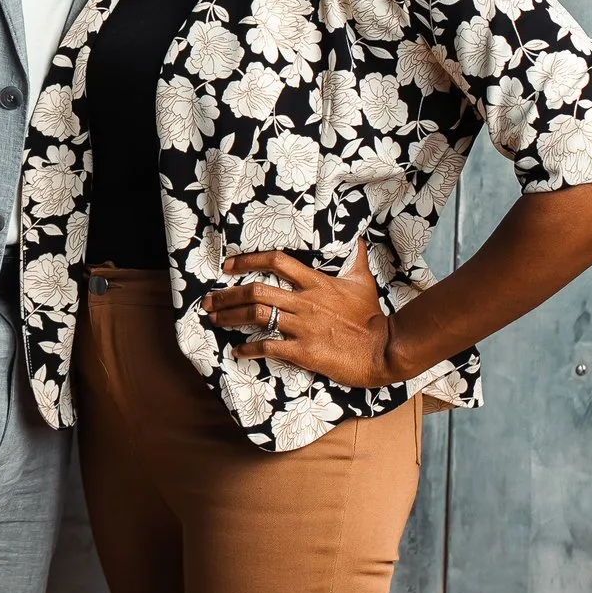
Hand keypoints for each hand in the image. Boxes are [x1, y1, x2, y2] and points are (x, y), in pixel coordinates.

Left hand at [201, 249, 401, 388]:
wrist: (382, 349)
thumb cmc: (371, 316)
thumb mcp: (363, 282)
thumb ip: (355, 259)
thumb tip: (358, 240)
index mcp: (316, 283)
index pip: (276, 261)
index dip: (248, 260)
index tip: (228, 266)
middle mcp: (305, 302)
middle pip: (256, 291)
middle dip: (227, 295)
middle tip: (208, 300)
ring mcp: (303, 327)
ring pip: (257, 316)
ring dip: (231, 317)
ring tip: (215, 320)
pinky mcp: (303, 351)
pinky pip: (269, 347)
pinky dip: (249, 349)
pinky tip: (238, 352)